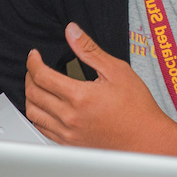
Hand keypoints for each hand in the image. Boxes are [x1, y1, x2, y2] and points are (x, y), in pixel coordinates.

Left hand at [24, 23, 176, 155]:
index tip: (34, 56)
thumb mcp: (116, 70)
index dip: (33, 62)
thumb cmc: (137, 108)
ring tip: (36, 86)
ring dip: (30, 97)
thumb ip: (89, 50)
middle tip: (34, 67)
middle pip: (33, 94)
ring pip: (33, 114)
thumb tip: (72, 32)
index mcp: (79, 97)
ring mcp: (68, 134)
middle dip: (29, 76)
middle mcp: (69, 118)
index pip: (41, 76)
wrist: (147, 139)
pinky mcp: (70, 144)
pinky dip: (37, 116)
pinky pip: (43, 130)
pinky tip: (44, 107)